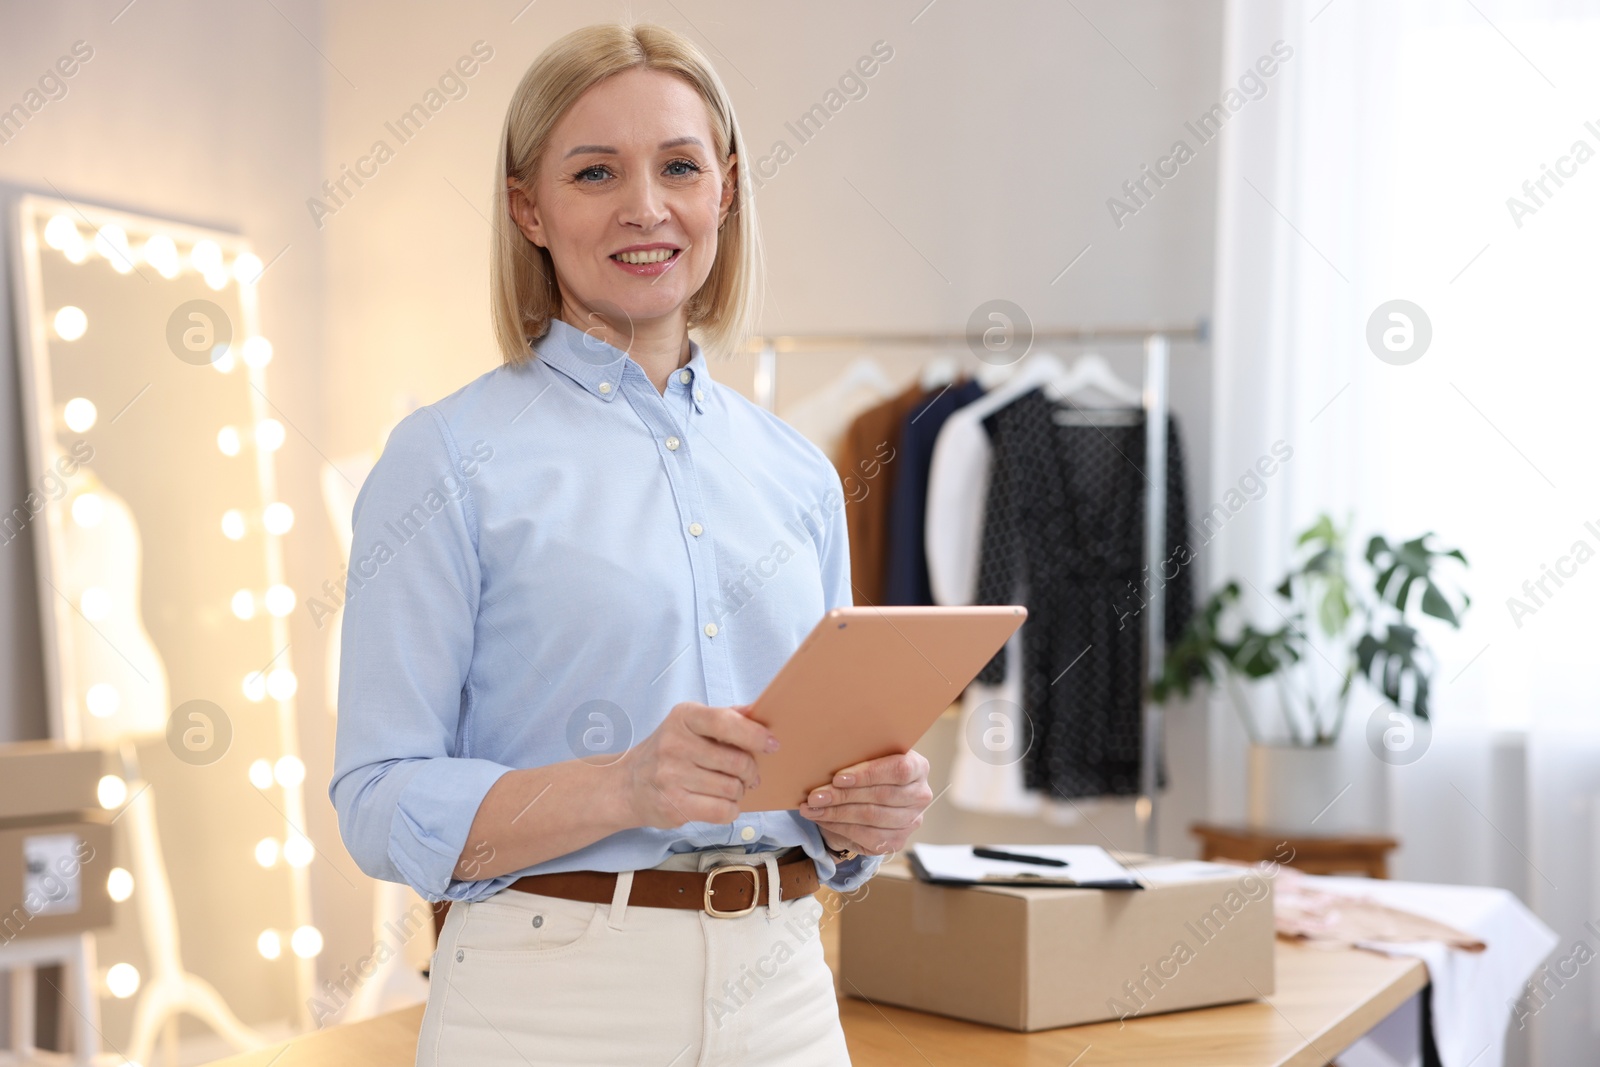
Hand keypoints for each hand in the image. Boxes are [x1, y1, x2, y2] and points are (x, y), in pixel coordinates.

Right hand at [617, 701, 778, 828]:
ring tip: (731, 788)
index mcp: (683, 717)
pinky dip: (731, 809)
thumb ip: (725, 717)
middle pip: (736, 762)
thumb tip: (760, 710)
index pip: (725, 722)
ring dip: (739, 791)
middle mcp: (674, 745)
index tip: (772, 745)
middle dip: (751, 771)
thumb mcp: (690, 724)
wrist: (628, 784)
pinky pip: (722, 811)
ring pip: (732, 789)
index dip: (755, 735)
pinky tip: (722, 803)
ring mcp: (671, 777)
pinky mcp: (673, 806)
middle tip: (750, 775)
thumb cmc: (669, 751)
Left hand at [798, 750, 932, 855]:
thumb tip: (826, 757)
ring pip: (872, 817)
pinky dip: (840, 827)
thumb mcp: (865, 757)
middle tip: (815, 795)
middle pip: (882, 796)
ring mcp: (912, 820)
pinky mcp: (898, 840)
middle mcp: (920, 795)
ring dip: (837, 813)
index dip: (868, 774)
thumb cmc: (865, 771)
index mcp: (918, 767)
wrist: (867, 797)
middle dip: (843, 796)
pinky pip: (868, 837)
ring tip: (812, 807)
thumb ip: (857, 755)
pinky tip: (823, 819)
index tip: (838, 778)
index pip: (899, 770)